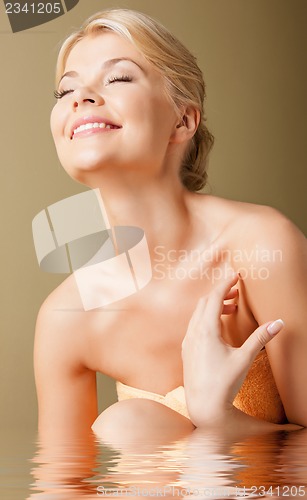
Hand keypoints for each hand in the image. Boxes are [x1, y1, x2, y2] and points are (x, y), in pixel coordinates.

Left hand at [181, 274, 283, 427]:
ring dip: (213, 306)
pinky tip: (218, 327)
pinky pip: (194, 325)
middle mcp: (193, 332)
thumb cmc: (224, 383)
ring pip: (198, 314)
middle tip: (236, 292)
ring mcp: (188, 341)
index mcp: (206, 330)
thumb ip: (260, 338)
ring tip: (232, 308)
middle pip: (204, 302)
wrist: (203, 407)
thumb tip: (278, 322)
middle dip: (220, 293)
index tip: (235, 275)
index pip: (214, 297)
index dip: (225, 284)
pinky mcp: (187, 351)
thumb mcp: (245, 358)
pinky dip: (206, 318)